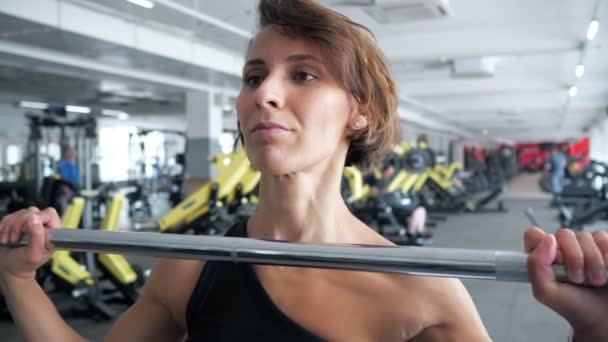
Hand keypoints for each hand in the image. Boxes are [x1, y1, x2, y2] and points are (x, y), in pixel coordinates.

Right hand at [0, 207, 61, 281]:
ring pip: (18, 213)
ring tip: (10, 241)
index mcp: (53, 231)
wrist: (9, 269)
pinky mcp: (16, 223)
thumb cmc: (24, 264)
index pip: (49, 213)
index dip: (37, 219)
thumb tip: (35, 218)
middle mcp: (42, 225)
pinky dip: (3, 227)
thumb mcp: (33, 254)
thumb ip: (37, 236)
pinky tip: (5, 238)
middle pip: (31, 211)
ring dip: (9, 228)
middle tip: (15, 240)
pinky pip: (8, 217)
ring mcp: (29, 222)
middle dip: (19, 225)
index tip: (27, 231)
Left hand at [525, 227, 607, 341]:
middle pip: (563, 233)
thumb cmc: (573, 305)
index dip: (543, 246)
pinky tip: (606, 271)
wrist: (602, 316)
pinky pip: (602, 238)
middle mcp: (562, 247)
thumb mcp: (545, 291)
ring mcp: (583, 245)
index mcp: (543, 256)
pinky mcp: (602, 246)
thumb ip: (535, 265)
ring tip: (594, 280)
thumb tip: (548, 239)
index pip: (534, 235)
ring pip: (585, 236)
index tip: (556, 264)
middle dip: (574, 259)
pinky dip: (606, 256)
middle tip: (578, 279)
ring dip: (593, 261)